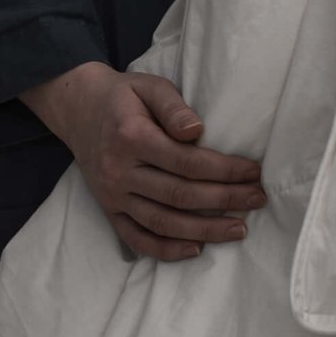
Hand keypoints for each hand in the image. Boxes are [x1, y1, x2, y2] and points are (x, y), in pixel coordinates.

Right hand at [20, 61, 266, 260]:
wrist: (78, 109)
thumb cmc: (123, 96)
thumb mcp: (149, 86)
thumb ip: (174, 106)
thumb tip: (197, 131)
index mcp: (131, 137)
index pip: (187, 162)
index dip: (225, 170)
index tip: (254, 172)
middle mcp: (119, 171)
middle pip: (180, 195)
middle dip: (225, 200)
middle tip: (258, 200)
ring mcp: (112, 195)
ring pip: (163, 222)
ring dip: (205, 231)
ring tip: (239, 229)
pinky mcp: (109, 210)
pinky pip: (136, 238)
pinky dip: (166, 250)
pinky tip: (196, 249)